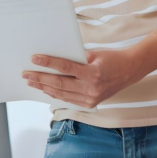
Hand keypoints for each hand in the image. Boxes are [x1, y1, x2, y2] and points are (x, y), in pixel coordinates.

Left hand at [22, 49, 141, 108]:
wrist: (129, 71)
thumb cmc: (111, 58)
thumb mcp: (93, 54)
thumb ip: (75, 58)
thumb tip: (53, 59)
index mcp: (93, 73)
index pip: (65, 68)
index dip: (48, 63)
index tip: (34, 59)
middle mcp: (91, 88)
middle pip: (59, 84)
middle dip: (40, 78)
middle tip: (26, 74)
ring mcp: (91, 98)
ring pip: (62, 94)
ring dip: (44, 87)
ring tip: (31, 81)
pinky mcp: (90, 103)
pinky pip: (68, 99)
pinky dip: (55, 94)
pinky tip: (45, 89)